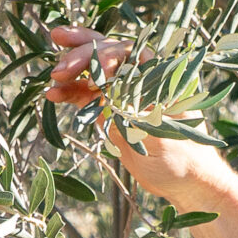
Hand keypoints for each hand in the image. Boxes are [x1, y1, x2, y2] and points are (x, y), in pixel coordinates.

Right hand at [44, 25, 237, 213]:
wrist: (185, 183)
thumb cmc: (183, 160)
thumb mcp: (160, 138)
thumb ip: (134, 116)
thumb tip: (108, 97)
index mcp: (158, 79)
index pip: (129, 54)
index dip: (106, 57)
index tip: (92, 76)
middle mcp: (139, 80)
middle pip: (107, 54)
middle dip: (81, 55)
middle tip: (59, 69)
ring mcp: (123, 94)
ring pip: (93, 71)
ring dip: (71, 71)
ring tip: (52, 77)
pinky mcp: (111, 110)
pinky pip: (86, 95)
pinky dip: (70, 92)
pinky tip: (53, 94)